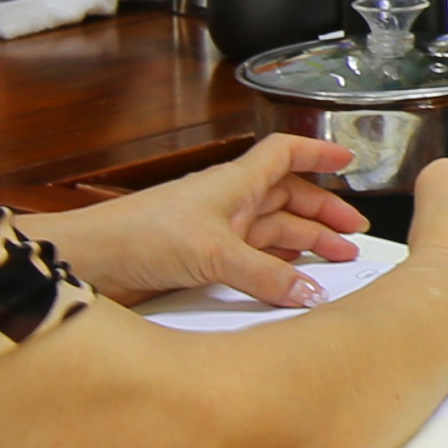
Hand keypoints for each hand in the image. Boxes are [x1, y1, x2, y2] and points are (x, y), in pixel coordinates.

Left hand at [63, 134, 367, 306]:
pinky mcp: (203, 260)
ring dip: (303, 246)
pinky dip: (275, 270)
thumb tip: (310, 293)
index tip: (349, 161)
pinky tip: (291, 281)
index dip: (318, 154)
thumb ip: (265, 276)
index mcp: (235, 182)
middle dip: (323, 215)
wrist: (93, 260)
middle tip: (353, 236)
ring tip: (334, 263)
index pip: (286, 154)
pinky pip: (252, 261)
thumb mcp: (214, 254)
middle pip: (288, 199)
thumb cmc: (143, 234)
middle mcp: (229, 202)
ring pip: (272, 232)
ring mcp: (217, 231)